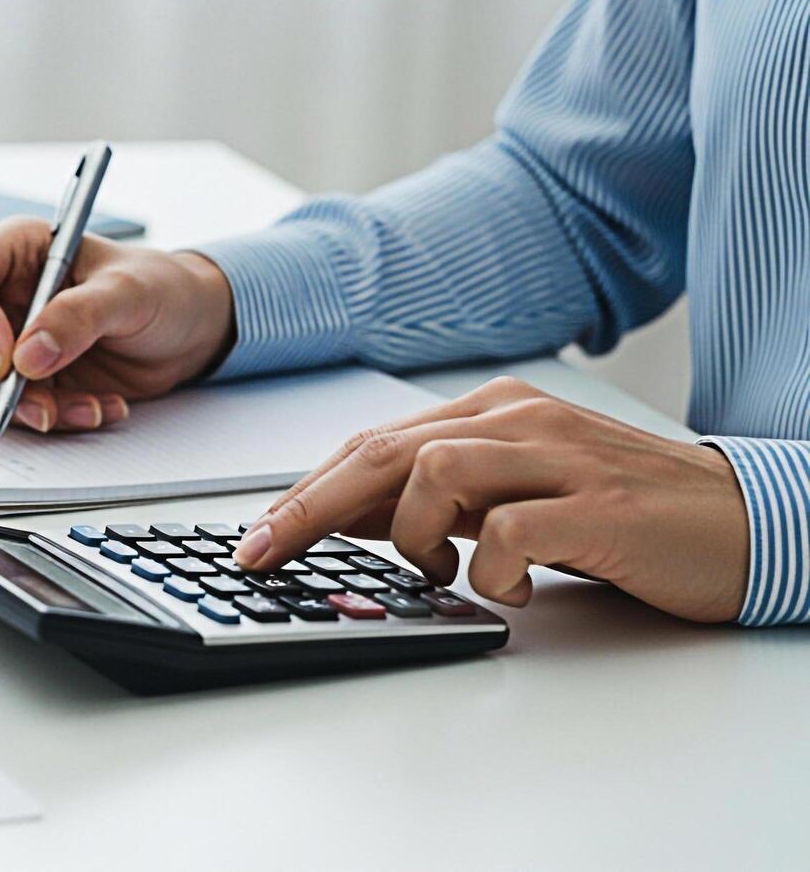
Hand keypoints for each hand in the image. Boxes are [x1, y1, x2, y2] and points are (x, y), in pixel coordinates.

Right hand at [0, 217, 235, 431]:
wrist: (190, 331)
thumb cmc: (163, 289)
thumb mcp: (129, 292)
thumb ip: (79, 317)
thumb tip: (28, 355)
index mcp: (17, 251)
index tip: (7, 361)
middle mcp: (3, 294)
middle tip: (43, 405)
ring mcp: (11, 340)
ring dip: (28, 408)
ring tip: (88, 407)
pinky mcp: (26, 380)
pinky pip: (12, 409)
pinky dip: (51, 419)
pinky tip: (95, 408)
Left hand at [232, 376, 748, 621]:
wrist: (745, 520)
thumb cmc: (624, 512)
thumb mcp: (517, 495)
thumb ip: (443, 500)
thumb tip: (352, 524)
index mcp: (493, 411)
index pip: (372, 443)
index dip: (303, 491)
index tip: (256, 535)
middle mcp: (518, 420)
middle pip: (381, 451)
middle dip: (307, 508)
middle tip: (262, 553)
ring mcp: (558, 457)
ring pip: (434, 472)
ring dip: (411, 535)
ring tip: (436, 571)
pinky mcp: (596, 504)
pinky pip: (508, 529)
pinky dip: (487, 568)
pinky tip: (507, 589)